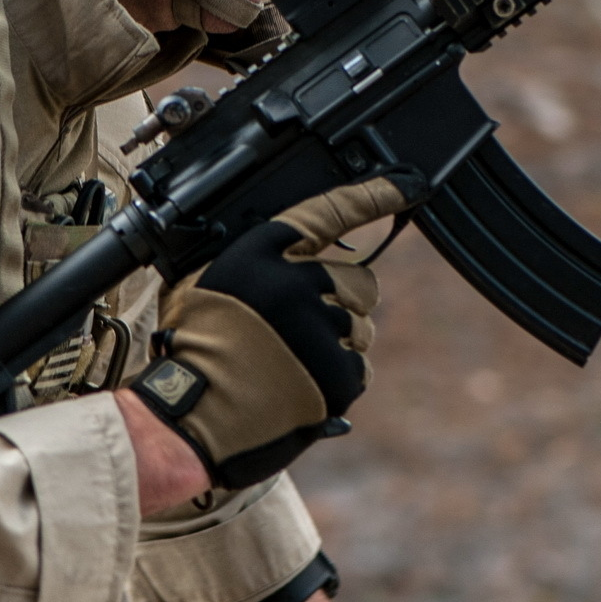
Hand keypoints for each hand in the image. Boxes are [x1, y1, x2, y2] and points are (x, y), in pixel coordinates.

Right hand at [130, 177, 410, 490]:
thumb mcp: (202, 283)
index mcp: (264, 253)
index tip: (409, 185)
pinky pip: (359, 367)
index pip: (330, 212)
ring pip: (361, 326)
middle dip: (344, 300)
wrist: (190, 416)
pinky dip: (337, 378)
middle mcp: (300, 283)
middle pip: (360, 281)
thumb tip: (285, 253)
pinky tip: (302, 386)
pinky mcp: (338, 374)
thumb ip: (251, 260)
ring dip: (339, 341)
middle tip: (310, 326)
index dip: (373, 196)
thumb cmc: (190, 350)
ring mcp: (322, 329)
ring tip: (295, 362)